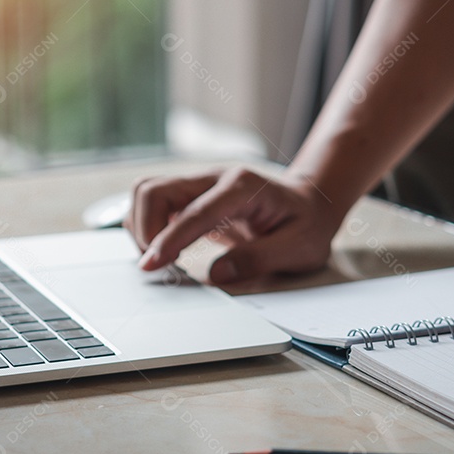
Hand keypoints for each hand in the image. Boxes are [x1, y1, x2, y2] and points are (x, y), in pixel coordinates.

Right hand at [124, 166, 341, 284]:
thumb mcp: (299, 248)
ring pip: (147, 192)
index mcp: (242, 187)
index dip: (169, 240)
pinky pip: (153, 203)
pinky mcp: (191, 197)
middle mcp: (214, 179)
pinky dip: (148, 226)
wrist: (311, 203)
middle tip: (159, 265)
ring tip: (162, 259)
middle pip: (155, 190)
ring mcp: (200, 185)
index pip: (194, 211)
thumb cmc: (306, 224)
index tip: (152, 265)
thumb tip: (217, 274)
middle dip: (145, 230)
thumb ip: (258, 259)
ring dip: (142, 227)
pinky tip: (165, 250)